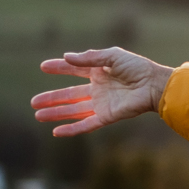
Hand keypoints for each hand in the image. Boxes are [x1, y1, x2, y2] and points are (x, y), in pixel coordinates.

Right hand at [31, 48, 174, 135]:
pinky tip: (56, 132)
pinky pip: (86, 124)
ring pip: (74, 110)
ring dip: (56, 113)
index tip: (44, 67)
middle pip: (70, 94)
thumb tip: (67, 57)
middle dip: (52, 98)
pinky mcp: (107, 116)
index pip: (74, 70)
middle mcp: (98, 89)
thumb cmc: (138, 68)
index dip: (60, 68)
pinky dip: (72, 129)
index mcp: (99, 72)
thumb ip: (90, 57)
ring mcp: (102, 103)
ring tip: (38, 115)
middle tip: (33, 102)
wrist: (155, 85)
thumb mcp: (112, 56)